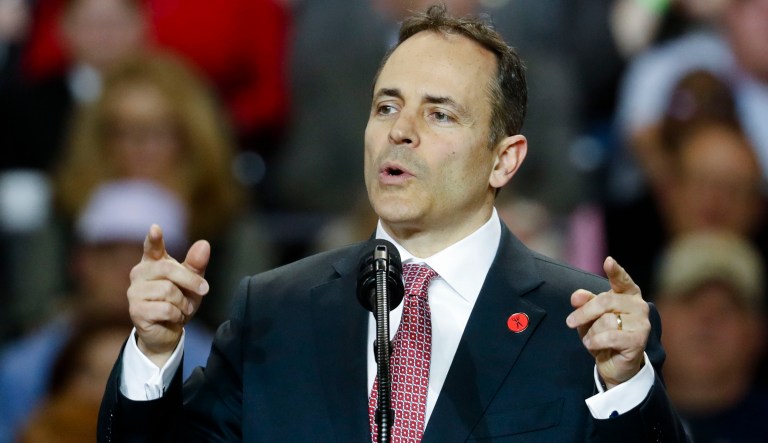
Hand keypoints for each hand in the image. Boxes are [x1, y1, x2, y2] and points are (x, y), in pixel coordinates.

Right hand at [127, 224, 209, 366]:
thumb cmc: (179, 301)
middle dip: (191, 281)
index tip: (155, 228)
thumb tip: (204, 243)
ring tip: (183, 308)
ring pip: (168, 291)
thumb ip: (196, 264)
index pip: (152, 247)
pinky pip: (165, 309)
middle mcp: (140, 273)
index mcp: (153, 262)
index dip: (154, 238)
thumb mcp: (193, 282)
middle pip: (168, 269)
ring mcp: (134, 292)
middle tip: (204, 290)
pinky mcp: (136, 310)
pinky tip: (174, 318)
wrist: (168, 331)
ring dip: (183, 302)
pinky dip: (177, 315)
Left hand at [566, 257, 649, 388]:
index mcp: (628, 294)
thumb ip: (584, 303)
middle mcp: (639, 306)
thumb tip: (576, 296)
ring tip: (592, 339)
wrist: (614, 364)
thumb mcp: (589, 316)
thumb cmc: (603, 334)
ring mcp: (642, 324)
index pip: (622, 280)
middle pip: (605, 301)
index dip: (615, 271)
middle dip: (584, 313)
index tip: (608, 261)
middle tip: (570, 322)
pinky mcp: (639, 341)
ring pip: (605, 321)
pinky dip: (595, 341)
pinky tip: (593, 345)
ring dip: (591, 332)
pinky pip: (609, 336)